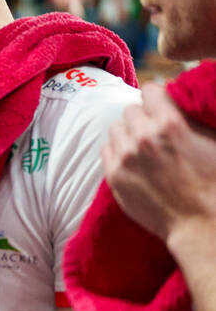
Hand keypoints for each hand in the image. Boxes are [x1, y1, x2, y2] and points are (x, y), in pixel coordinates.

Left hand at [104, 84, 215, 241]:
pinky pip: (106, 149)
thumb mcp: (212, 138)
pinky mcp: (114, 175)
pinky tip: (131, 158)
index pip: (150, 90)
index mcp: (170, 123)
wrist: (199, 220)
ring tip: (140, 144)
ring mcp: (125, 156)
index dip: (156, 96)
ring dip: (127, 132)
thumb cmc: (213, 179)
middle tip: (152, 128)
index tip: (160, 103)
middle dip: (142, 116)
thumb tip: (173, 92)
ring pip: (115, 128)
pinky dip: (117, 150)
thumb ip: (190, 115)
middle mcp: (143, 136)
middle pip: (130, 110)